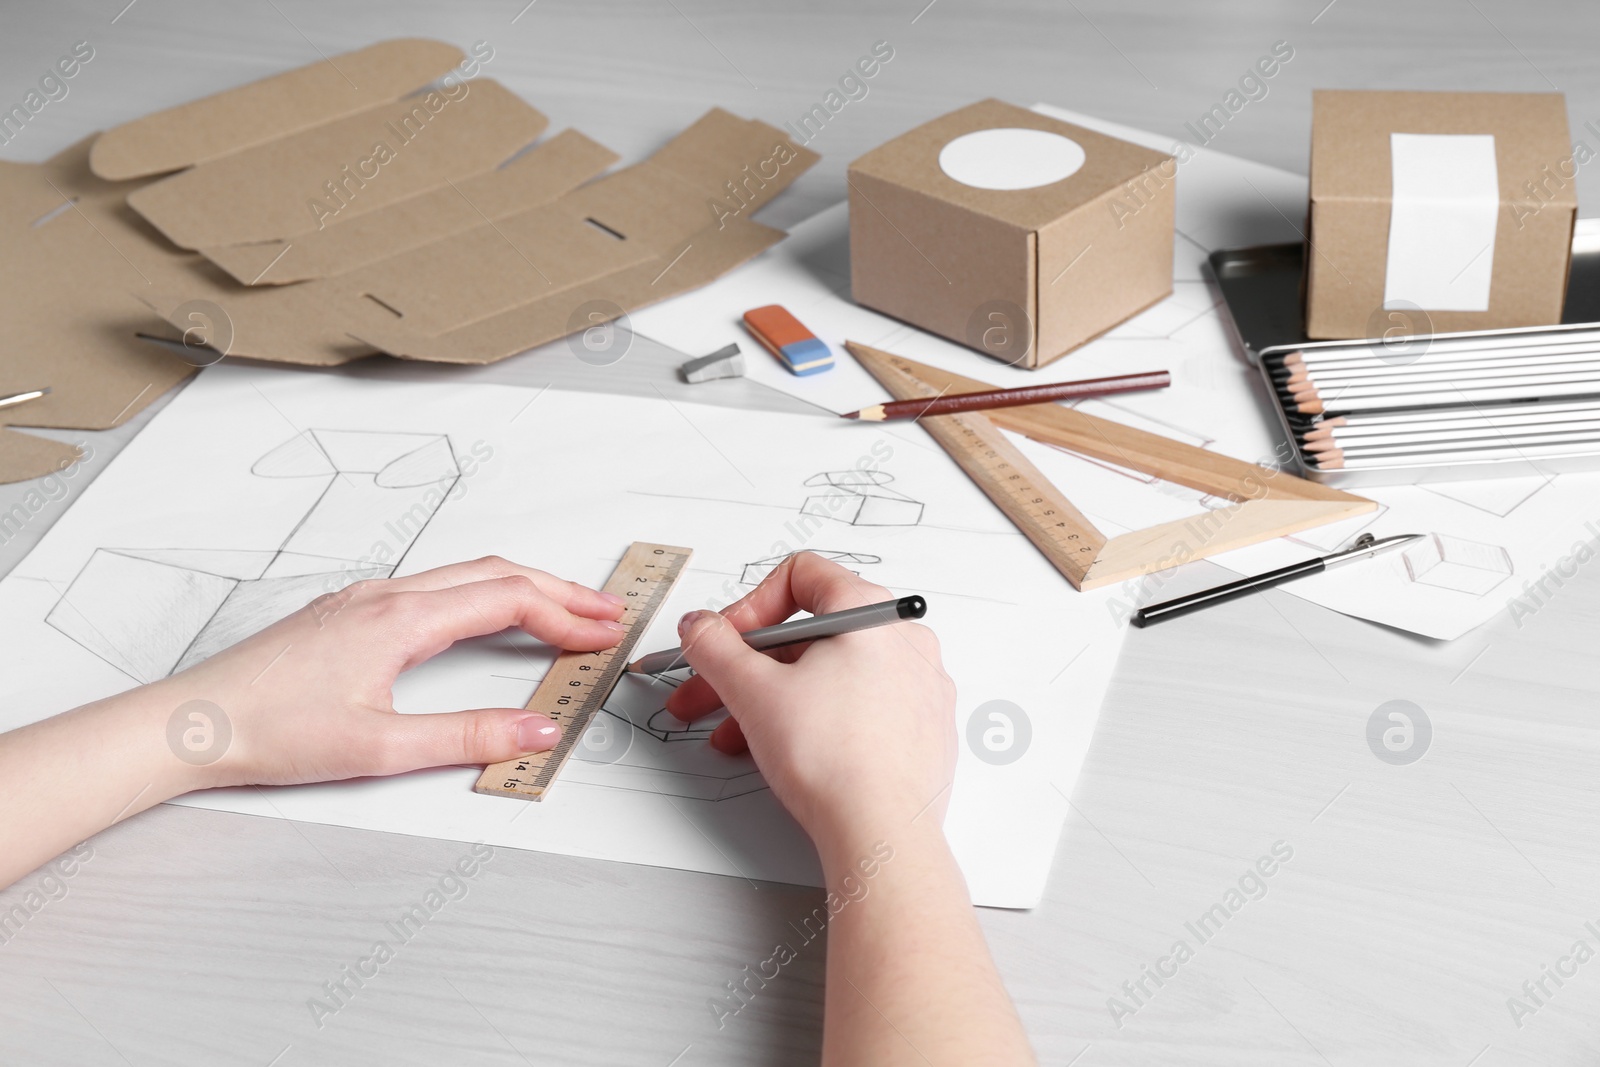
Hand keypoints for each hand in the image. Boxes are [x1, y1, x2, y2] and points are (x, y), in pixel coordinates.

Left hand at [153, 556, 625, 789]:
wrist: (194, 724)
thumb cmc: (270, 732)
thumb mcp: (382, 748)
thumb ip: (469, 736)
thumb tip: (536, 731)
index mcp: (401, 618)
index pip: (508, 598)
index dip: (565, 614)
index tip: (603, 634)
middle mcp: (386, 595)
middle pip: (495, 573)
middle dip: (558, 591)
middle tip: (605, 613)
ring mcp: (365, 598)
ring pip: (464, 574)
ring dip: (522, 588)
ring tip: (562, 611)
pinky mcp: (350, 612)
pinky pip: (436, 585)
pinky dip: (483, 593)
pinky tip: (488, 616)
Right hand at [664, 552, 956, 848]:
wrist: (882, 831)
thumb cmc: (835, 760)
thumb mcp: (753, 691)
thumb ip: (715, 647)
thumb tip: (700, 628)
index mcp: (872, 612)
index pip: (801, 576)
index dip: (748, 606)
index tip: (722, 641)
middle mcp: (905, 640)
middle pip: (809, 634)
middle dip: (747, 667)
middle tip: (706, 694)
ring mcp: (919, 686)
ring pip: (830, 675)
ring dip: (772, 699)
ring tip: (733, 736)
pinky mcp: (922, 728)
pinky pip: (859, 706)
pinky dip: (816, 719)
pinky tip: (781, 750)